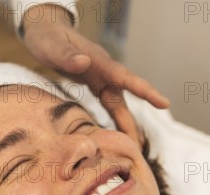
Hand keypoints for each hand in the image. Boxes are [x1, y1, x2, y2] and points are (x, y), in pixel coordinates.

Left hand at [21, 4, 169, 145]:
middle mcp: (105, 71)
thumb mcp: (51, 46)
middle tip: (139, 149)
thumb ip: (66, 55)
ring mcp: (101, 77)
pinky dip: (113, 119)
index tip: (164, 104)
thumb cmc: (47, 37)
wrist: (44, 30)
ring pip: (117, 104)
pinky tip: (115, 134)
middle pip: (123, 100)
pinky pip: (108, 104)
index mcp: (99, 62)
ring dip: (124, 125)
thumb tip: (84, 63)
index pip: (125, 78)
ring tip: (131, 149)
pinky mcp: (94, 82)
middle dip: (132, 123)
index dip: (145, 91)